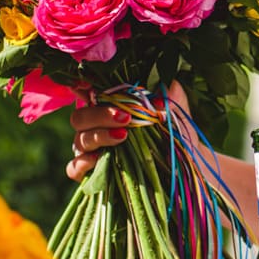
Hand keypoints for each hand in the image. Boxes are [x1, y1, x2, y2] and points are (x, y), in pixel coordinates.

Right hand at [66, 83, 191, 182]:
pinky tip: (97, 159)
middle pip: (81, 117)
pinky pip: (74, 167)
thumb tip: (170, 84)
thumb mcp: (178, 120)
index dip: (82, 86)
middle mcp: (97, 128)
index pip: (88, 93)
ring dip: (98, 135)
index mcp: (112, 109)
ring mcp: (92, 151)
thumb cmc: (176, 141)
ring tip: (123, 136)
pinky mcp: (92, 174)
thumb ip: (173, 101)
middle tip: (126, 118)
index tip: (89, 84)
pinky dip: (82, 163)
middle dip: (100, 115)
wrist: (183, 174)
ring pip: (79, 139)